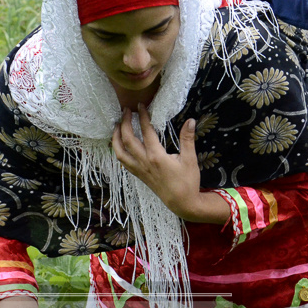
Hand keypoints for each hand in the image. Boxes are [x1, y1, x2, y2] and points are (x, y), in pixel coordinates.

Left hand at [111, 105, 227, 223]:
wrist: (182, 202)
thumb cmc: (187, 181)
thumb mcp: (190, 159)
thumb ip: (188, 139)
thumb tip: (191, 121)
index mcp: (156, 156)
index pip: (146, 131)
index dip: (143, 116)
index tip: (141, 105)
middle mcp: (144, 162)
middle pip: (127, 139)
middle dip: (125, 123)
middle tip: (126, 111)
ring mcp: (139, 169)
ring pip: (119, 151)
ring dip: (116, 137)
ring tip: (117, 125)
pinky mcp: (138, 175)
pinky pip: (123, 161)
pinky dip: (118, 150)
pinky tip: (120, 144)